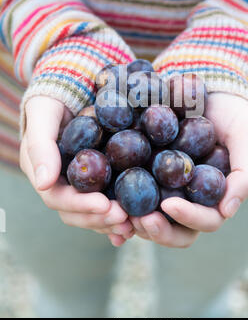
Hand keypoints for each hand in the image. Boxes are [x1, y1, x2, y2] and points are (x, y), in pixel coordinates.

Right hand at [20, 96, 133, 245]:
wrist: (70, 93)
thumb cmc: (52, 103)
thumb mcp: (43, 116)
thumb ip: (41, 146)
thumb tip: (44, 182)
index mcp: (44, 174)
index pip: (58, 199)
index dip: (81, 205)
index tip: (105, 205)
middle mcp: (60, 185)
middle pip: (77, 213)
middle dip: (100, 218)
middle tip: (124, 217)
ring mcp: (79, 186)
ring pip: (92, 214)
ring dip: (111, 222)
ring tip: (133, 224)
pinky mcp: (98, 182)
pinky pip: (107, 203)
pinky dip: (118, 217)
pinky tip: (135, 225)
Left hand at [131, 92, 247, 247]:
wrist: (209, 87)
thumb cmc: (233, 114)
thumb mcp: (246, 137)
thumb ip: (246, 174)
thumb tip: (227, 211)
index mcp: (214, 197)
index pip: (205, 220)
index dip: (189, 218)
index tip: (168, 205)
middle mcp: (188, 198)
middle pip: (173, 229)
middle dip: (156, 229)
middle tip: (138, 219)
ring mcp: (164, 187)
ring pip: (148, 217)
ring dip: (134, 221)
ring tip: (117, 211)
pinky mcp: (144, 171)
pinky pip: (129, 192)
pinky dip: (118, 200)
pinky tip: (105, 198)